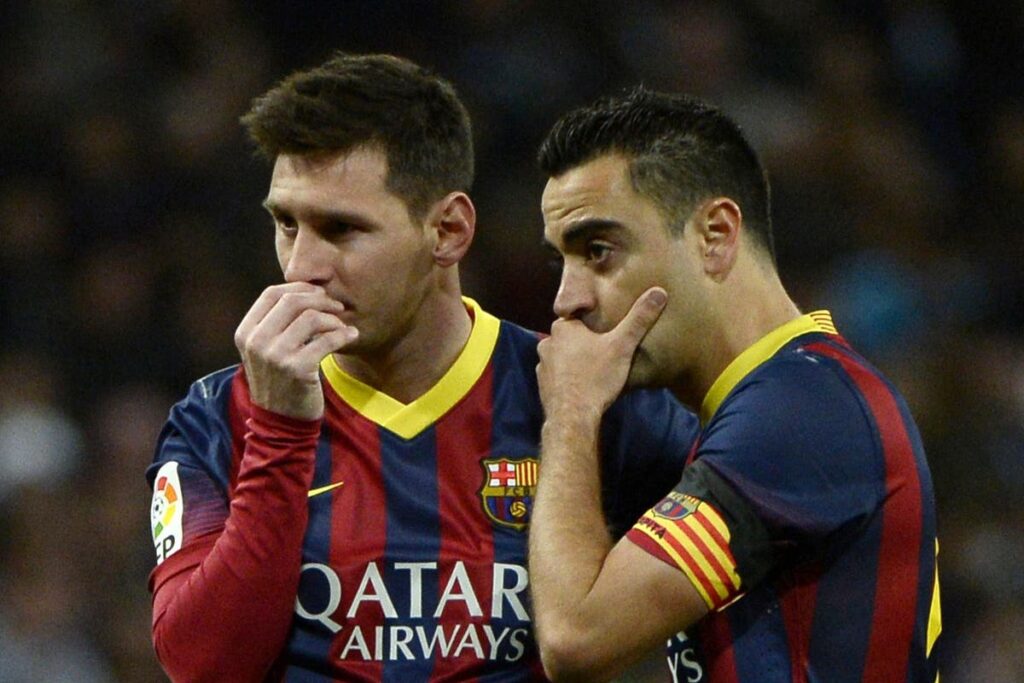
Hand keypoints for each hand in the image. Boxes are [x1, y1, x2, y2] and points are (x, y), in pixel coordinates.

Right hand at [234, 283, 357, 419]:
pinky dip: (343, 334)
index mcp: (246, 332)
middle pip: (292, 301)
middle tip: (337, 307)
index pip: (271, 294)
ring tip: (342, 326)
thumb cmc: (279, 380)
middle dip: (320, 299)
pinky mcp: (297, 369)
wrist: (280, 422)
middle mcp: (256, 342)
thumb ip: (276, 323)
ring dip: (333, 319)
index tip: (318, 293)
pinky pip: (327, 339)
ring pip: (311, 317)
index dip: (299, 288)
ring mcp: (275, 356)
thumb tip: (306, 291)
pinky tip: (351, 335)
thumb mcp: (265, 350)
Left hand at [537, 287, 666, 424]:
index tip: (608, 330)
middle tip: (605, 350)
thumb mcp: (622, 345)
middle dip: (585, 342)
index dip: (595, 322)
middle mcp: (547, 343)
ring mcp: (542, 365)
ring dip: (576, 361)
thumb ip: (639, 319)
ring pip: (563, 357)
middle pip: (571, 337)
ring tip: (596, 369)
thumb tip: (659, 292)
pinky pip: (558, 376)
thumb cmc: (597, 377)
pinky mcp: (542, 386)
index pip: (579, 316)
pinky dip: (569, 379)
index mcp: (563, 327)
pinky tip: (584, 386)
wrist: (573, 417)